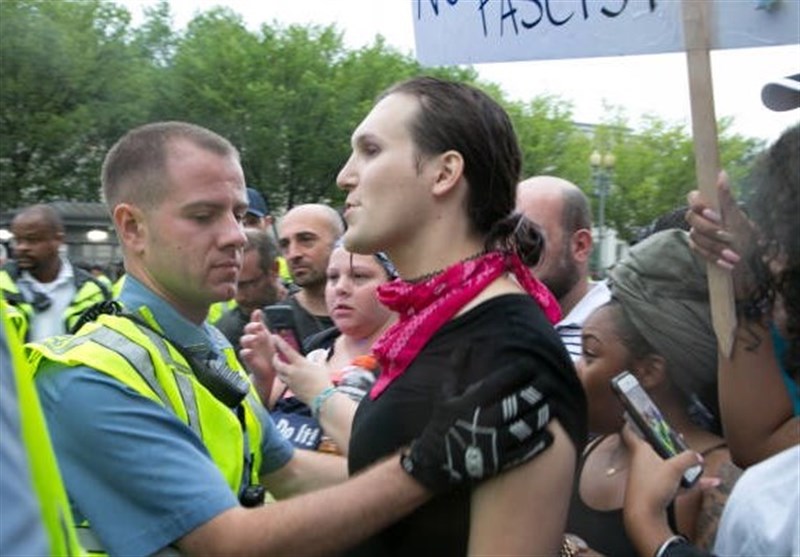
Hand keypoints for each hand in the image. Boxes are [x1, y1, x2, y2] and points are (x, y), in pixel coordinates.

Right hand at [239, 309, 277, 404]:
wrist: (271, 371)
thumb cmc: (269, 352)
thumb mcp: (269, 337)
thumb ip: (263, 325)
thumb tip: (258, 310)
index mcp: (258, 334)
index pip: (254, 322)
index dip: (254, 317)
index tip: (258, 312)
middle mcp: (252, 340)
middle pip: (247, 330)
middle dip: (251, 326)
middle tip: (257, 326)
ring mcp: (250, 349)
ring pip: (244, 340)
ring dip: (248, 338)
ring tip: (254, 337)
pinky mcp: (249, 359)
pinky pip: (244, 354)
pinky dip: (246, 352)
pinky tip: (249, 351)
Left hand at [271, 336, 332, 405]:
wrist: (321, 398)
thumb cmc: (323, 381)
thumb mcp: (322, 366)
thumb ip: (319, 359)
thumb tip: (320, 354)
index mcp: (300, 363)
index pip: (286, 350)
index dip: (279, 342)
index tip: (274, 337)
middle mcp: (292, 372)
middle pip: (277, 363)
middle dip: (275, 358)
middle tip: (275, 355)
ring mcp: (290, 381)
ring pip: (278, 373)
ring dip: (278, 368)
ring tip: (280, 366)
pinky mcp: (291, 389)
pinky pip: (284, 382)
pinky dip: (284, 378)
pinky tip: (288, 377)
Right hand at [401, 360, 553, 492]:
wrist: (434, 464)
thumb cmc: (442, 425)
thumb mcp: (445, 395)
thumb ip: (456, 368)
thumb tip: (466, 343)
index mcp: (471, 402)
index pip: (500, 381)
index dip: (518, 371)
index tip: (532, 364)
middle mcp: (483, 420)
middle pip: (517, 402)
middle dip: (536, 390)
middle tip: (550, 381)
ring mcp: (492, 442)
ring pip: (525, 425)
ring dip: (542, 414)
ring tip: (554, 404)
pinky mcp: (498, 461)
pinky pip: (524, 451)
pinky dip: (539, 443)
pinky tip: (550, 435)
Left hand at [620, 423, 717, 556]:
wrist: (644, 516)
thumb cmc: (653, 487)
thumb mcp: (674, 468)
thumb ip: (688, 458)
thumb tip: (697, 456)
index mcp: (641, 451)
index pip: (630, 432)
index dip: (631, 422)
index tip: (634, 415)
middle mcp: (642, 462)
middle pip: (653, 448)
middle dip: (666, 443)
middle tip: (676, 437)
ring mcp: (648, 477)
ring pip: (665, 465)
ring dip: (679, 463)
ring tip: (695, 459)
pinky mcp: (655, 491)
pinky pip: (674, 482)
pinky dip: (688, 482)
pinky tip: (709, 483)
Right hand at [686, 171, 759, 298]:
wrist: (747, 259)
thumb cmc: (744, 234)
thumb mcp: (737, 216)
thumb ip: (726, 198)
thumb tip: (722, 174)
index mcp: (709, 205)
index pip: (692, 197)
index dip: (699, 205)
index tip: (714, 215)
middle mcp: (700, 217)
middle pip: (691, 218)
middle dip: (710, 230)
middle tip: (728, 236)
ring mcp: (696, 232)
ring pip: (695, 236)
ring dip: (715, 246)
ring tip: (733, 255)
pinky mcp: (696, 246)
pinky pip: (697, 250)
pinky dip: (713, 257)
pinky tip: (727, 263)